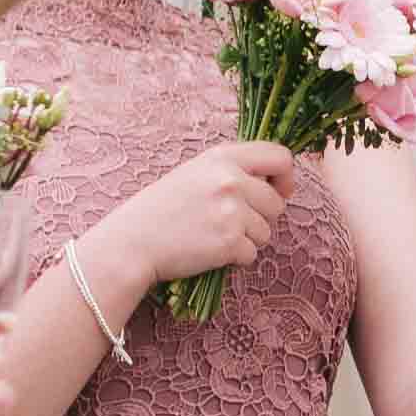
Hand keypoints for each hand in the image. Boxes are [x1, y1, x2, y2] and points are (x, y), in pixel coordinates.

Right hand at [82, 141, 303, 298]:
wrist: (131, 242)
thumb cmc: (161, 209)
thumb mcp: (195, 173)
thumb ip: (232, 171)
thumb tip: (275, 183)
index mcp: (223, 157)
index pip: (280, 157)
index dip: (284, 178)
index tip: (275, 191)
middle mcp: (231, 180)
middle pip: (277, 203)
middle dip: (261, 217)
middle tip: (228, 222)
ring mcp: (232, 211)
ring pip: (266, 231)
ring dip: (246, 239)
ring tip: (212, 234)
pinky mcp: (230, 242)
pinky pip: (251, 253)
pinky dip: (235, 257)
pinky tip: (208, 250)